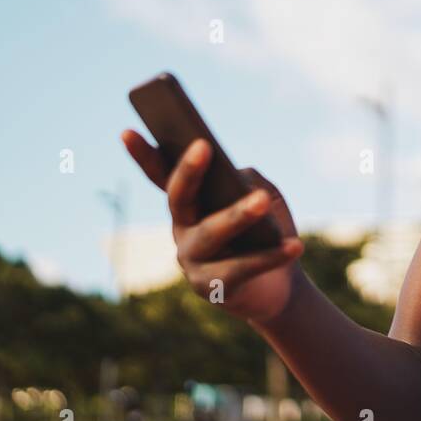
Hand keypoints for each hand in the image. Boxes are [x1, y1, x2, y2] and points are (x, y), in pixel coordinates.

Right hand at [120, 130, 304, 323]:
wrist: (279, 285)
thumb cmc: (266, 231)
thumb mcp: (263, 195)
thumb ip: (248, 180)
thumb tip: (238, 181)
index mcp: (190, 205)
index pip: (162, 176)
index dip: (144, 155)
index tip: (126, 132)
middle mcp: (182, 231)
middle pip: (180, 199)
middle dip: (189, 171)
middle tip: (204, 145)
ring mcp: (192, 261)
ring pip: (210, 233)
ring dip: (237, 215)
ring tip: (263, 200)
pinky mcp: (211, 288)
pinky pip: (241, 268)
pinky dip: (271, 256)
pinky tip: (294, 244)